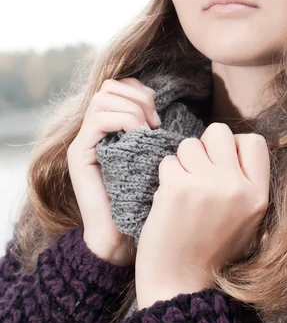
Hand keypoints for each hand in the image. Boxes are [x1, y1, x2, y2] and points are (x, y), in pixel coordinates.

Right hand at [67, 77, 160, 265]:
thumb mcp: (154, 158)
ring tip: (149, 131)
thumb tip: (170, 111)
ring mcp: (84, 140)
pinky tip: (139, 137)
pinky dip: (123, 121)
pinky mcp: (79, 153)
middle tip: (156, 122)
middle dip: (138, 97)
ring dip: (133, 109)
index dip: (142, 91)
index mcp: (110, 128)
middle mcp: (93, 131)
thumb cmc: (143, 200)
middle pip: (109, 86)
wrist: (119, 235)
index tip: (159, 116)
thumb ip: (155, 133)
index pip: (119, 86)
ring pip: (103, 98)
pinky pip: (99, 119)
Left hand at [135, 122, 269, 307]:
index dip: (234, 146)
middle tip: (198, 173)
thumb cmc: (210, 254)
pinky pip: (168, 161)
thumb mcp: (247, 222)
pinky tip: (169, 201)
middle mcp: (237, 188)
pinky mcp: (178, 188)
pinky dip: (165, 177)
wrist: (180, 286)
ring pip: (189, 144)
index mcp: (258, 196)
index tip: (222, 165)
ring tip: (183, 191)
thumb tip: (231, 147)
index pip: (254, 141)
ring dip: (182, 163)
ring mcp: (208, 186)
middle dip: (204, 147)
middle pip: (219, 132)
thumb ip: (244, 185)